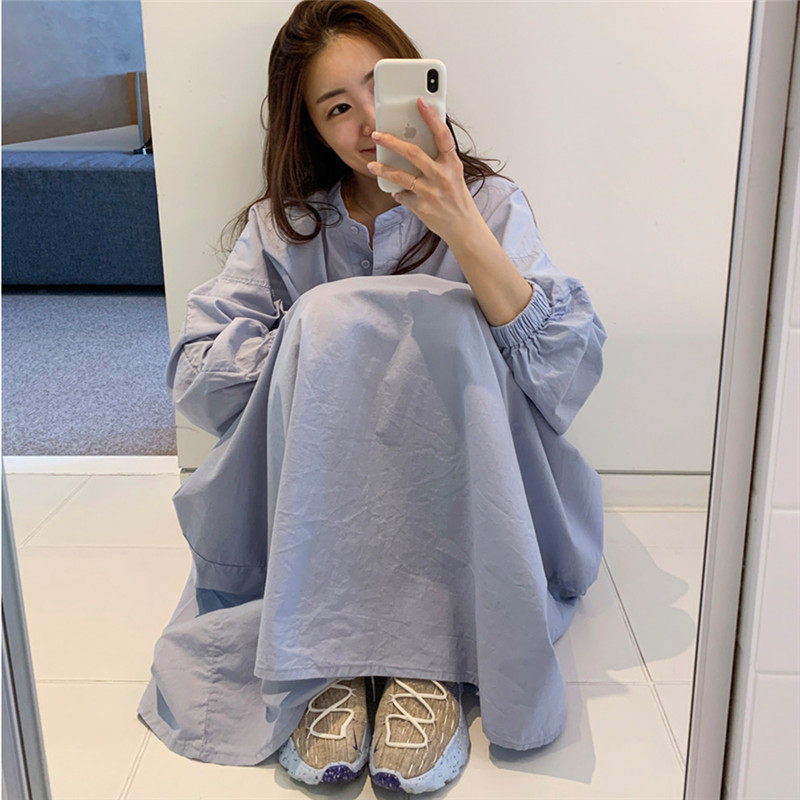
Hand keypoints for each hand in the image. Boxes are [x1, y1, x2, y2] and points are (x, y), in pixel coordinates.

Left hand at [366, 97, 480, 244]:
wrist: (464, 227)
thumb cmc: (456, 197)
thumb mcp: (453, 174)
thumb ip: (438, 159)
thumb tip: (414, 141)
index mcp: (452, 163)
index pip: (442, 135)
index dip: (431, 117)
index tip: (420, 100)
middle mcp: (442, 176)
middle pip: (413, 153)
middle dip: (391, 141)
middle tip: (376, 134)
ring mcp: (431, 192)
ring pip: (401, 176)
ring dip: (383, 169)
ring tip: (371, 165)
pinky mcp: (421, 207)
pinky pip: (402, 195)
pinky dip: (397, 192)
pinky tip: (395, 191)